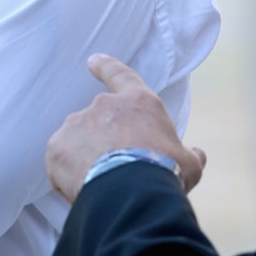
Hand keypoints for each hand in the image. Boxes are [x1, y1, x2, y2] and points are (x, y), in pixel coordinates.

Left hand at [46, 53, 205, 202]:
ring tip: (101, 183)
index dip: (106, 67)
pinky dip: (67, 172)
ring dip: (85, 156)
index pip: (119, 74)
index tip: (93, 61)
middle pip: (99, 119)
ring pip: (78, 139)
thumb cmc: (165, 175)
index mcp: (137, 102)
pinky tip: (81, 189)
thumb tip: (198, 154)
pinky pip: (60, 159)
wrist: (132, 195)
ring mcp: (77, 123)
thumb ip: (190, 155)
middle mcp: (103, 105)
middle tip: (115, 168)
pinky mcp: (57, 146)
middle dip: (103, 139)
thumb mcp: (188, 164)